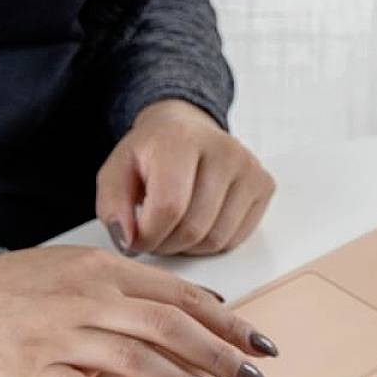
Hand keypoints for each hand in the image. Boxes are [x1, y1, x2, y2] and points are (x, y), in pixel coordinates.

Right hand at [0, 246, 278, 376]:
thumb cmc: (32, 284)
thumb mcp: (91, 265)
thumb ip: (146, 284)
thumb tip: (208, 303)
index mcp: (111, 272)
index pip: (182, 298)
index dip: (227, 323)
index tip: (260, 345)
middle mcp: (93, 300)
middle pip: (168, 326)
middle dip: (218, 354)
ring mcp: (65, 336)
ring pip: (134, 357)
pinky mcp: (37, 371)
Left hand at [97, 100, 273, 255]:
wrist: (186, 129)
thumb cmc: (151, 154)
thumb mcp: (116, 172)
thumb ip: (112, 207)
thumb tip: (129, 240)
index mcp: (181, 139)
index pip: (169, 207)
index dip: (147, 236)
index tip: (135, 238)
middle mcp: (224, 149)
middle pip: (194, 228)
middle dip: (166, 245)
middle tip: (153, 236)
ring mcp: (250, 167)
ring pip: (216, 239)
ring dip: (188, 247)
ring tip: (174, 228)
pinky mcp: (264, 184)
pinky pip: (236, 239)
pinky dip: (212, 243)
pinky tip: (198, 223)